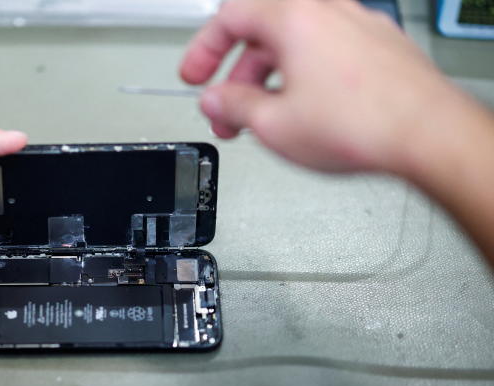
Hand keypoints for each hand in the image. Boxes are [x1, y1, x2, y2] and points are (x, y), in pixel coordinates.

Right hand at [181, 0, 493, 266]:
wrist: (429, 135)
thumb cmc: (362, 124)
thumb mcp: (272, 125)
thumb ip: (232, 106)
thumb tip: (215, 100)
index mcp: (294, 18)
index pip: (230, 17)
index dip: (203, 50)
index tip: (194, 76)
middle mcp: (328, 11)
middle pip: (263, 33)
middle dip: (237, 76)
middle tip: (226, 110)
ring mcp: (359, 26)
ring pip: (297, 44)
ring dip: (270, 79)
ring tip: (264, 119)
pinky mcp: (381, 46)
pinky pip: (327, 52)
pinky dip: (305, 76)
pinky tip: (304, 112)